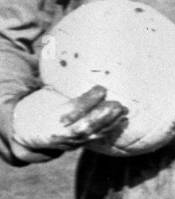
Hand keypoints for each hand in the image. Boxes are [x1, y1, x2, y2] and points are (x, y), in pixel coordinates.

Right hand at [11, 85, 128, 159]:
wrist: (27, 132)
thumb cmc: (38, 107)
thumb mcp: (45, 94)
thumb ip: (59, 83)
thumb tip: (62, 54)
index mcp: (50, 117)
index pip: (71, 111)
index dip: (87, 101)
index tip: (102, 89)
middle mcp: (60, 132)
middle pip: (84, 127)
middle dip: (103, 116)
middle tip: (119, 104)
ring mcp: (69, 140)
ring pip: (92, 135)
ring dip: (111, 123)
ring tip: (124, 111)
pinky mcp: (77, 144)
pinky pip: (95, 139)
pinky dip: (110, 130)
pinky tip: (122, 121)